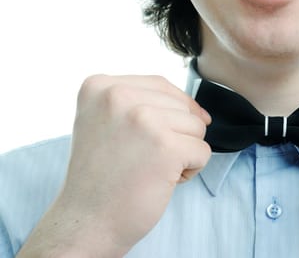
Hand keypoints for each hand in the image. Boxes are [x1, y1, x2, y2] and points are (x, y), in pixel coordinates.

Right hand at [18, 75, 211, 256]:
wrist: (86, 222)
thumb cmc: (102, 176)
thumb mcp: (106, 122)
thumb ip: (141, 103)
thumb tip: (200, 110)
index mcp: (100, 86)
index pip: (161, 85)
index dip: (173, 110)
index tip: (159, 136)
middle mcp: (118, 96)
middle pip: (181, 105)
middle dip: (176, 135)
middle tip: (144, 159)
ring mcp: (143, 119)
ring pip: (196, 126)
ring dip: (183, 151)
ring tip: (151, 169)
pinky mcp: (166, 146)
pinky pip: (203, 151)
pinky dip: (191, 170)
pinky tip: (161, 180)